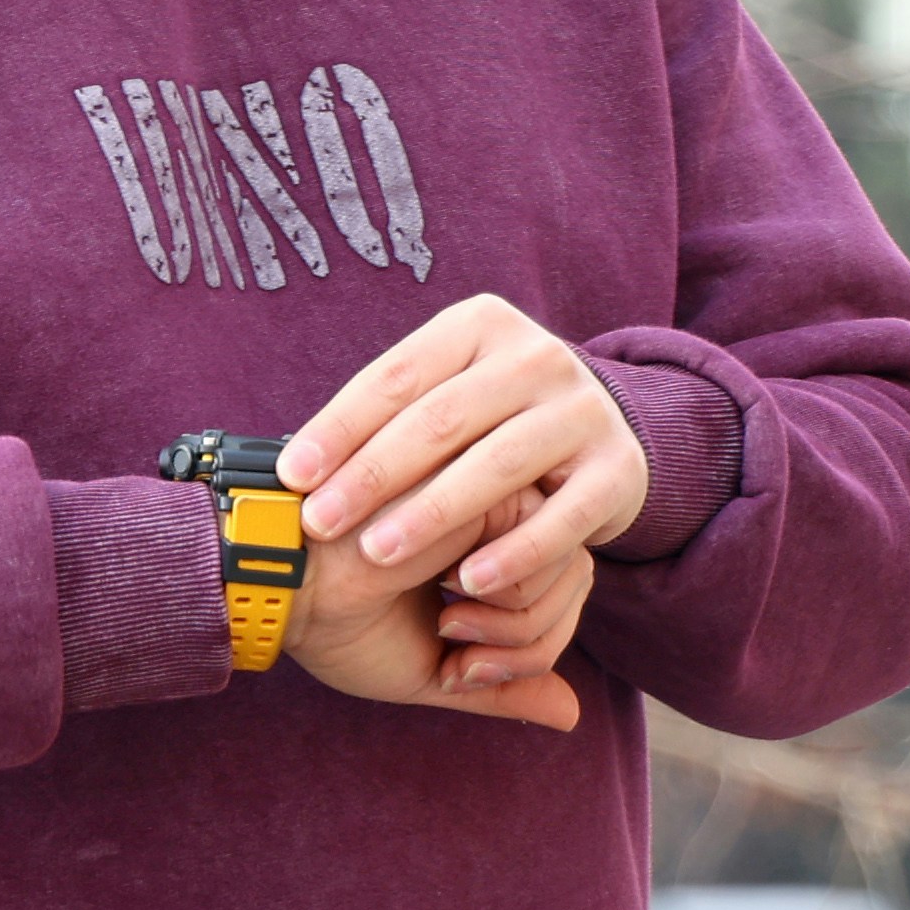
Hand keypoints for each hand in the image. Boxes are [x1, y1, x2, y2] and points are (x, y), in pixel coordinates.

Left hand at [282, 296, 648, 617]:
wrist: (601, 431)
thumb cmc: (490, 419)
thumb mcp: (443, 397)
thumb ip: (383, 418)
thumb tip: (292, 470)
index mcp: (480, 325)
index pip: (396, 375)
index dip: (339, 426)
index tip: (290, 476)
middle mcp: (537, 357)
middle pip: (440, 419)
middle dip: (372, 475)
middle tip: (319, 523)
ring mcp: (583, 411)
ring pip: (497, 466)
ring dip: (431, 514)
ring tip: (377, 554)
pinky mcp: (618, 470)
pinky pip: (562, 518)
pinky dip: (514, 553)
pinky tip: (469, 584)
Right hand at [284, 487, 593, 733]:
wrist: (287, 584)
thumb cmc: (341, 625)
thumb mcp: (433, 672)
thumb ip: (504, 687)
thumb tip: (573, 716)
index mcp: (479, 552)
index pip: (556, 602)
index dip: (528, 655)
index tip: (460, 670)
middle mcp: (493, 517)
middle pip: (574, 586)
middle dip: (529, 648)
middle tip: (459, 657)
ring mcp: (493, 495)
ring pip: (570, 572)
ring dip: (516, 629)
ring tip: (447, 624)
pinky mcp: (489, 485)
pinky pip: (546, 555)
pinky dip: (511, 602)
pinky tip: (445, 595)